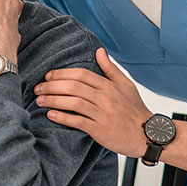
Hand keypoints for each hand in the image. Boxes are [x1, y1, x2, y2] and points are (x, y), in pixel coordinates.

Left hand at [34, 48, 153, 156]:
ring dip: (53, 100)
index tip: (48, 76)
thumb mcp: (126, 85)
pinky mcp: (100, 130)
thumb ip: (110, 68)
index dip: (61, 73)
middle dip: (52, 86)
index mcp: (109, 86)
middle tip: (38, 88)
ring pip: (73, 102)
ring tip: (39, 101)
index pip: (81, 74)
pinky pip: (78, 121)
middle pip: (73, 86)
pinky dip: (63, 117)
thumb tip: (99, 50)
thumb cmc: (135, 110)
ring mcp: (103, 114)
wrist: (148, 135)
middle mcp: (105, 98)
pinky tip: (51, 115)